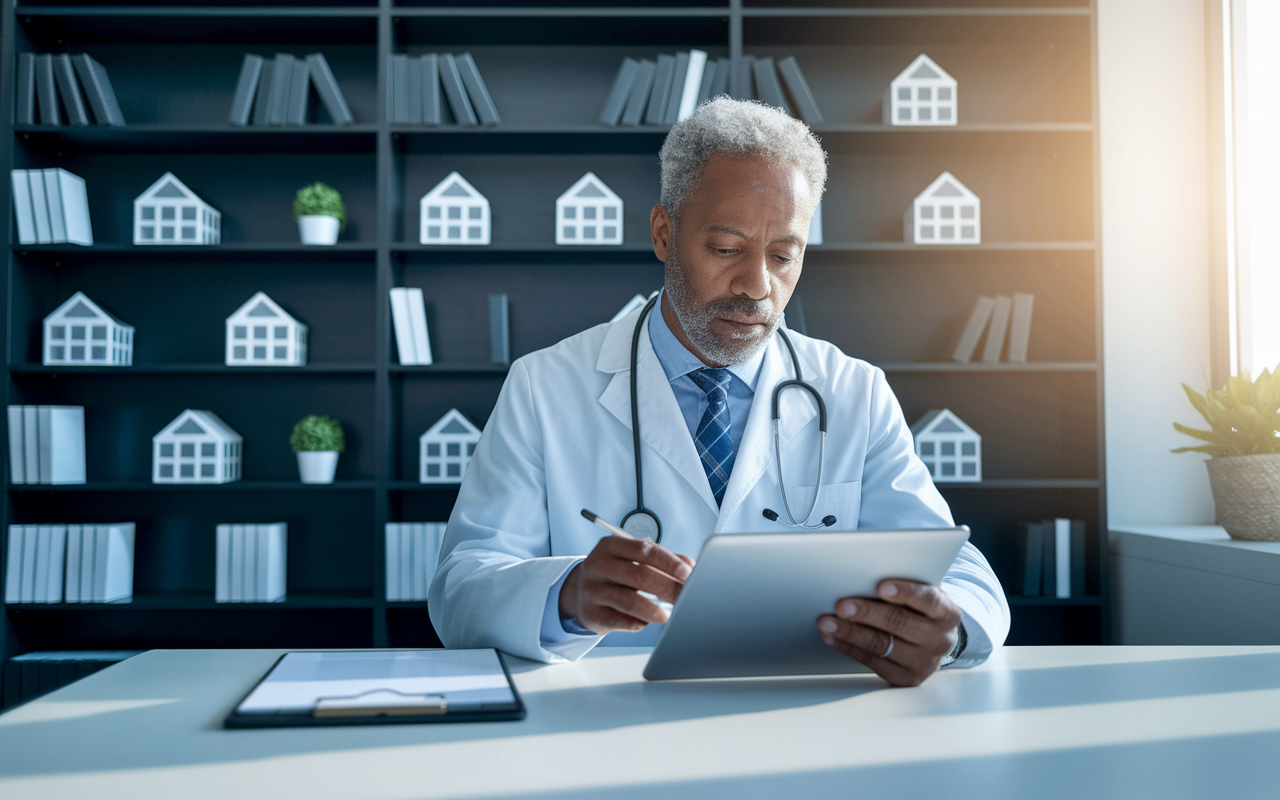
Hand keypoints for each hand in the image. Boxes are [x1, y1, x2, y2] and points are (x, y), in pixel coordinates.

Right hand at [559, 536, 694, 634]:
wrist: (579, 592)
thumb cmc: (615, 574)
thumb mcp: (632, 559)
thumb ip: (662, 560)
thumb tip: (691, 567)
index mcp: (611, 546)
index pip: (645, 550)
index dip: (670, 562)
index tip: (689, 574)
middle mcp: (598, 565)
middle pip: (641, 575)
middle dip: (669, 588)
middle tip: (688, 597)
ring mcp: (592, 590)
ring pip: (629, 601)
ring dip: (654, 610)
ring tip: (669, 615)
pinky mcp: (590, 613)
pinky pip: (620, 620)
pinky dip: (638, 622)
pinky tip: (646, 621)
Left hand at [816, 579, 961, 686]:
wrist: (934, 640)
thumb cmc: (920, 609)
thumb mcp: (922, 592)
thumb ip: (904, 583)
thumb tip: (865, 574)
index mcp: (947, 612)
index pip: (928, 600)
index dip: (905, 592)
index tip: (881, 586)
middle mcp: (940, 639)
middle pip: (900, 624)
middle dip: (867, 613)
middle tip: (841, 606)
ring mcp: (924, 662)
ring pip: (882, 645)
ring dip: (850, 633)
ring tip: (827, 622)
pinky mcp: (906, 678)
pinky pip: (872, 662)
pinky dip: (848, 647)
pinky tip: (832, 637)